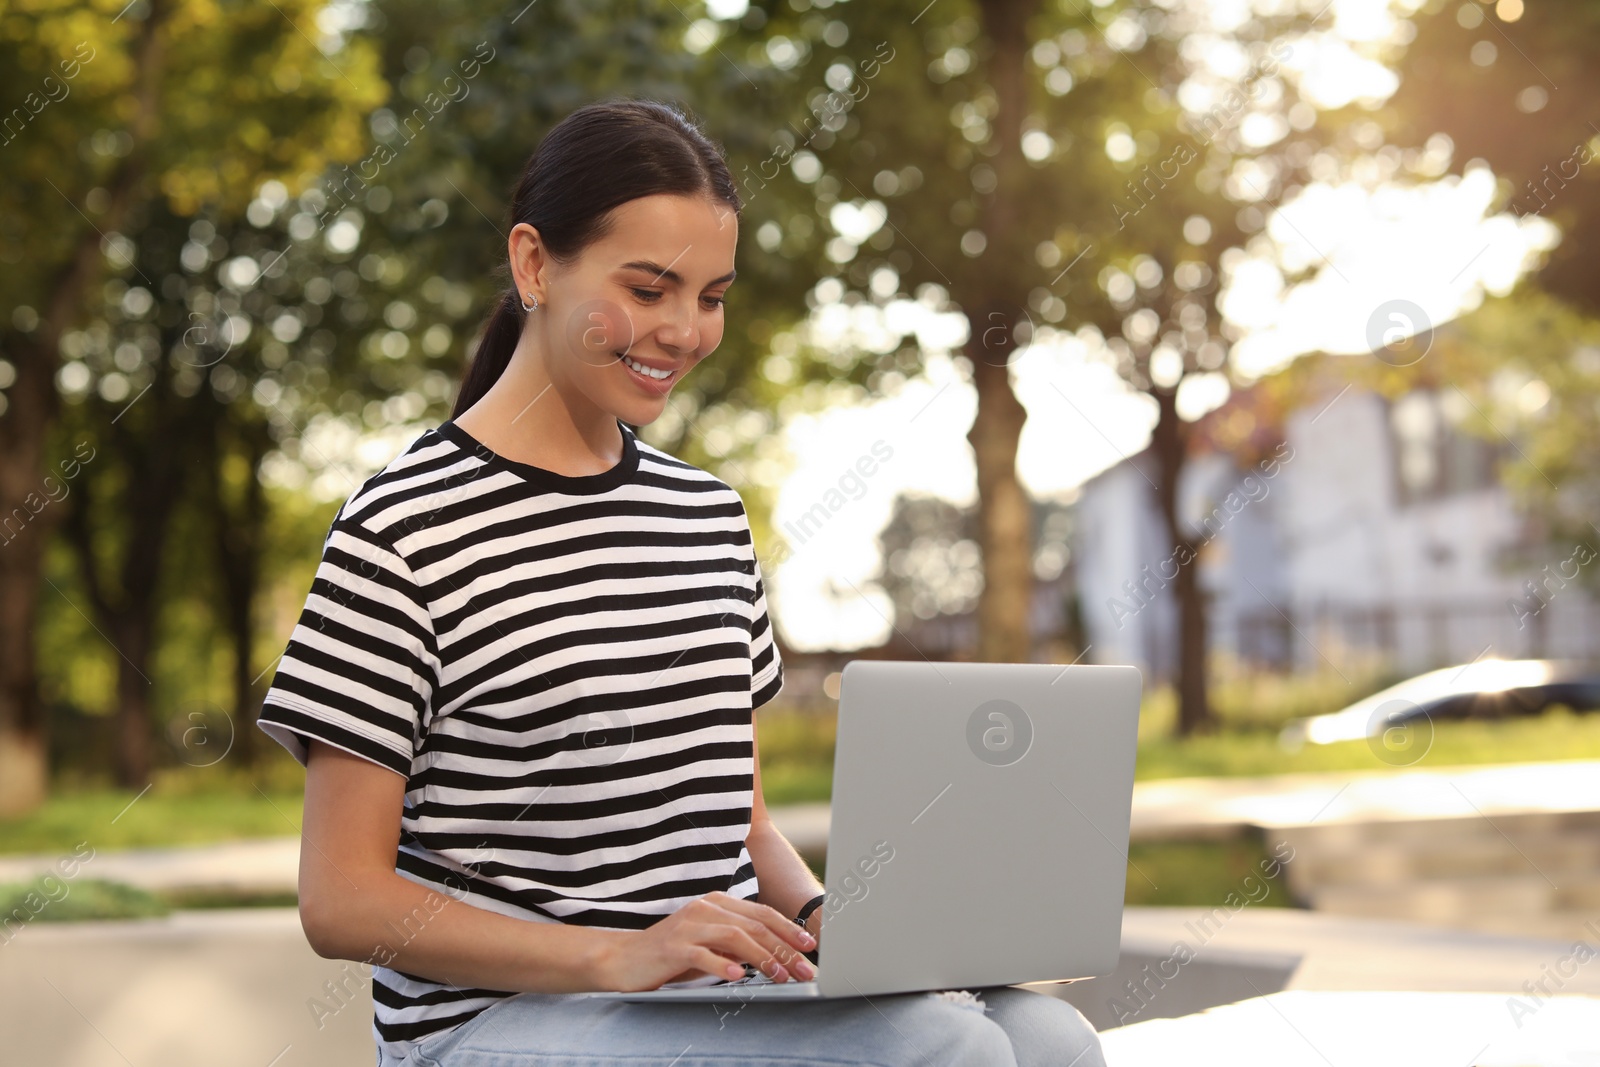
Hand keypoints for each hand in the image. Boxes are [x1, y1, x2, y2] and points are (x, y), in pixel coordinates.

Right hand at [591, 891, 818, 991]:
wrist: (623, 958)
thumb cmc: (671, 954)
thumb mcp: (710, 945)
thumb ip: (737, 943)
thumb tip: (776, 955)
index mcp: (716, 904)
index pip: (761, 914)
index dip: (788, 929)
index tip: (810, 946)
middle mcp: (704, 908)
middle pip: (754, 925)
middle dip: (783, 948)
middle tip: (803, 968)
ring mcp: (688, 926)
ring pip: (734, 937)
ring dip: (761, 957)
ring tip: (779, 975)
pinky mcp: (672, 947)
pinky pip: (703, 954)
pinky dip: (722, 965)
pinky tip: (738, 976)